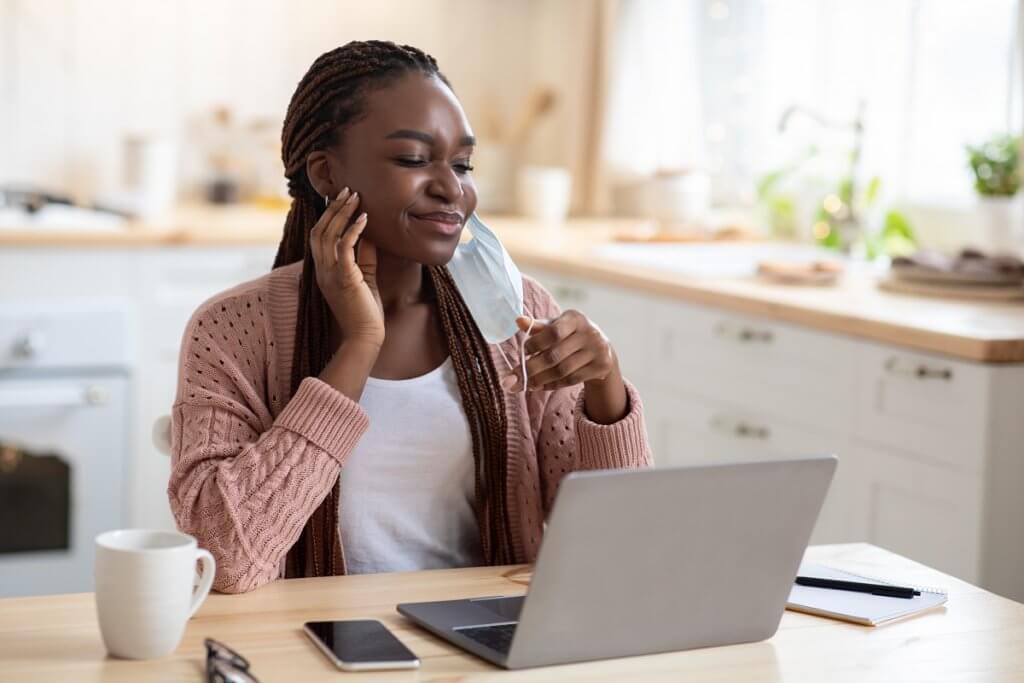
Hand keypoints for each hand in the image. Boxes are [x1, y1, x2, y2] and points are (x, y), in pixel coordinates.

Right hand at [310, 188, 383, 349]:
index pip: (319, 235)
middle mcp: (322, 270)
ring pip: (328, 235)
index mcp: (324, 269)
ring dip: (342, 213)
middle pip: (320, 230)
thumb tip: (368, 232)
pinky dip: (353, 231)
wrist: (365, 337)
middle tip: (348, 190)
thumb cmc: (366, 309)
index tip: (341, 197)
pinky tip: (364, 218)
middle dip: (333, 208)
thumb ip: (364, 255)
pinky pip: (344, 249)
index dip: (328, 214)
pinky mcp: (344, 279)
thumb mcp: (365, 276)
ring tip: (354, 196)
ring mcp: (330, 274)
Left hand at [501, 312, 628, 423]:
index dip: (535, 344)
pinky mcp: (601, 366)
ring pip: (562, 371)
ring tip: (523, 384)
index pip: (553, 333)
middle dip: (530, 369)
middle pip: (555, 356)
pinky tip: (539, 386)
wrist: (602, 348)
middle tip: (511, 379)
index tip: (522, 353)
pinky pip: (571, 380)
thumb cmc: (571, 334)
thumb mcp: (557, 326)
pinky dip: (552, 385)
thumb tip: (518, 321)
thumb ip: (538, 327)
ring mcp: (598, 350)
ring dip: (539, 380)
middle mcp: (589, 333)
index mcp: (575, 318)